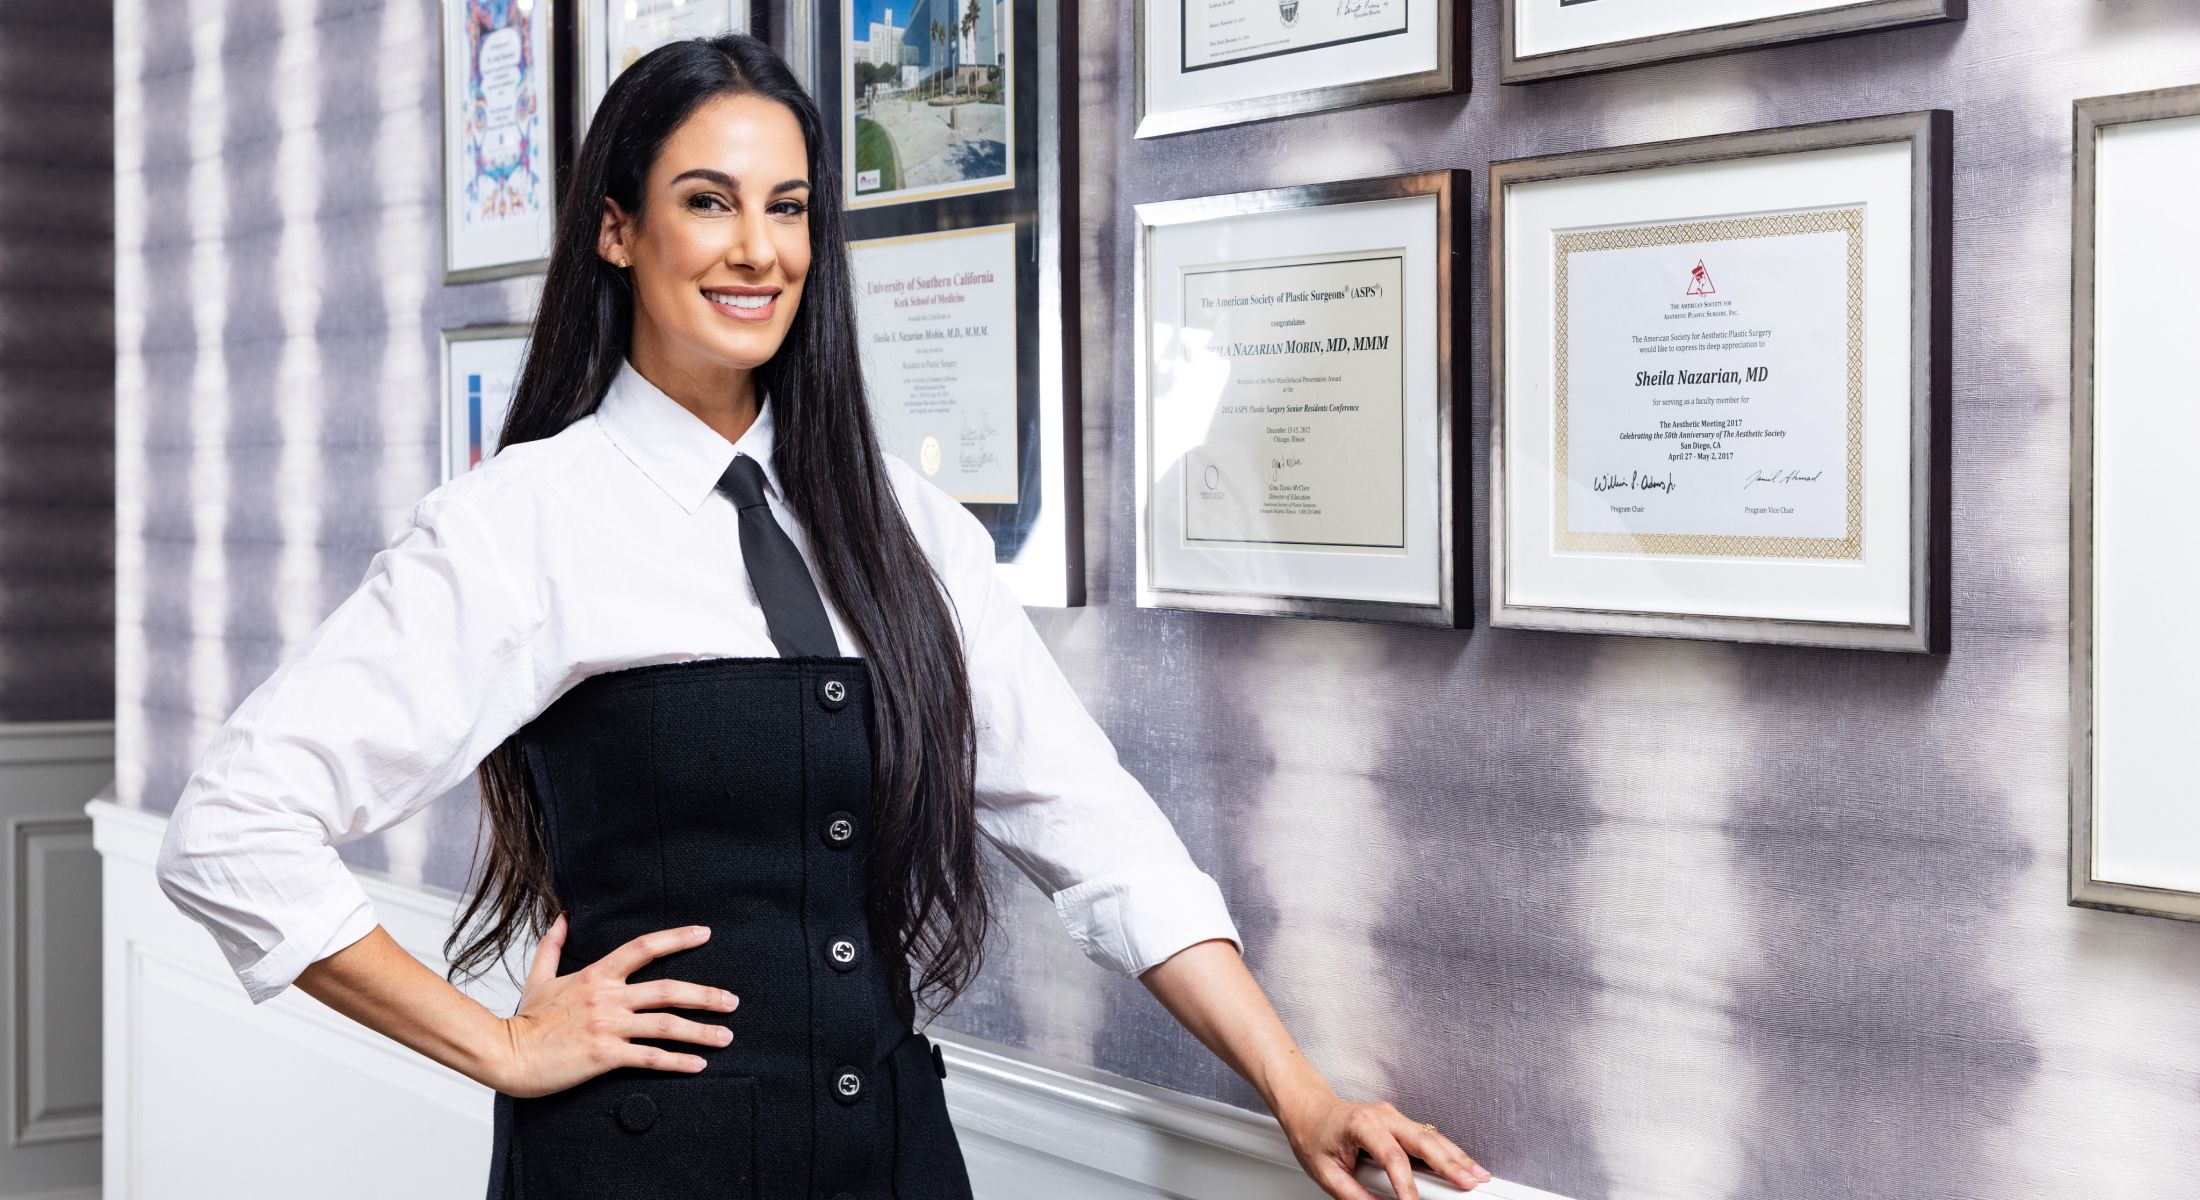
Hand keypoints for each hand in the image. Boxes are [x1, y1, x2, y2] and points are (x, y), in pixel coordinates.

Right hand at [488, 915, 740, 1097]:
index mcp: (596, 975)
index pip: (644, 947)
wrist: (507, 1053)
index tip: (705, 934)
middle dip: (706, 995)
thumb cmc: (525, 1019)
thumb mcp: (539, 976)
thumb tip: (563, 918)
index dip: (677, 937)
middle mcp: (608, 997)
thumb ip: (554, 946)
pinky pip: (650, 1057)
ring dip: (701, 1030)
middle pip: (669, 989)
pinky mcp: (605, 1055)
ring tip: (726, 1036)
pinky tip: (698, 1064)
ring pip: (666, 1024)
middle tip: (732, 1001)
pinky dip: (678, 1061)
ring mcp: (608, 1026)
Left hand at [1277, 1090, 1491, 1198]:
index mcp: (1361, 1125)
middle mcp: (1382, 1116)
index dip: (1406, 1185)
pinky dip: (1449, 1150)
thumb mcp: (1325, 1172)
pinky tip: (1464, 1163)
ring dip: (1457, 1156)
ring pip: (1431, 1136)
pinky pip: (1428, 1136)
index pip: (1392, 1157)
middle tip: (1470, 1182)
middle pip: (1423, 1140)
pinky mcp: (1399, 1122)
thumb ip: (1353, 1195)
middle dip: (1450, 1163)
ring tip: (1478, 1174)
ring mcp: (1393, 1116)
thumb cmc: (1313, 1135)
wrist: (1308, 1108)